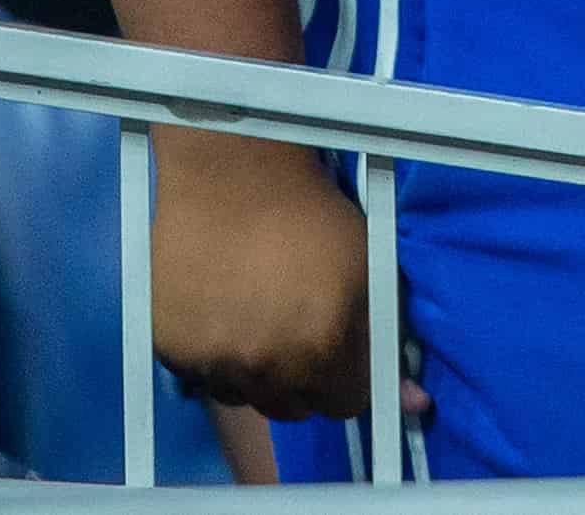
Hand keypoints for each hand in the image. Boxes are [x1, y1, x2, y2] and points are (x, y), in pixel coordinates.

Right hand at [150, 132, 420, 421]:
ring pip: (244, 395)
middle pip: (293, 407)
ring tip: (257, 323)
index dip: (347, 379)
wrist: (232, 177)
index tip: (341, 355)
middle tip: (298, 335)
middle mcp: (266, 367)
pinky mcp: (171, 349)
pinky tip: (222, 314)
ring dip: (255, 373)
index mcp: (322, 350)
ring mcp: (214, 361)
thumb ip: (386, 341)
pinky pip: (201, 376)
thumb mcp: (369, 272)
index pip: (344, 404)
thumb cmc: (314, 216)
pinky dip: (214, 356)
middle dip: (303, 380)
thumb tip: (414, 404)